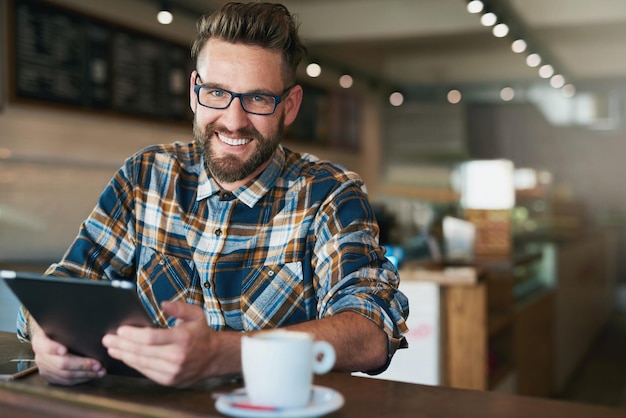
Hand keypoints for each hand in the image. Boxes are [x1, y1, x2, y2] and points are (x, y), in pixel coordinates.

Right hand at [30, 322, 104, 385]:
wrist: (51, 340)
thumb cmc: (61, 332)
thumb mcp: (61, 327)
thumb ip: (68, 329)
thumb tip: (89, 327)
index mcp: (40, 341)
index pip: (45, 346)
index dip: (54, 348)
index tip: (64, 350)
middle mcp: (40, 357)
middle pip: (60, 364)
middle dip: (82, 365)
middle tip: (97, 364)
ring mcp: (44, 369)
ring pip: (65, 375)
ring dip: (85, 374)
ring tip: (100, 371)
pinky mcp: (51, 377)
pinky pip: (67, 382)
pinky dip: (82, 379)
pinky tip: (93, 375)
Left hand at [102, 301, 240, 386]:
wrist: (214, 357)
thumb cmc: (201, 333)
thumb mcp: (196, 314)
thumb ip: (179, 307)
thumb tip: (163, 303)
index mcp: (182, 338)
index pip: (150, 337)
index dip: (132, 334)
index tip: (120, 330)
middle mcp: (177, 357)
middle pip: (141, 351)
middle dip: (121, 345)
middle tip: (107, 339)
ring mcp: (173, 371)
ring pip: (141, 363)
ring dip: (124, 355)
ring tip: (112, 349)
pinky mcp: (169, 380)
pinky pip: (146, 372)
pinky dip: (134, 364)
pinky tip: (126, 357)